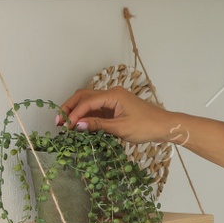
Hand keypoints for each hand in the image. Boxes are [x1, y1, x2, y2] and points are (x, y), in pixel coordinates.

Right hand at [58, 86, 184, 144]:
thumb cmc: (146, 126)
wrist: (164, 126)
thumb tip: (78, 126)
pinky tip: (79, 126)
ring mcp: (112, 101)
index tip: (65, 126)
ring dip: (76, 112)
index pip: (87, 102)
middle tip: (58, 122)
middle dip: (70, 108)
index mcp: (113, 95)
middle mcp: (111, 94)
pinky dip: (86, 116)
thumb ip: (98, 126)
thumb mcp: (120, 128)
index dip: (74, 113)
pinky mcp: (114, 108)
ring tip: (65, 124)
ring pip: (88, 102)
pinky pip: (96, 109)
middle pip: (84, 97)